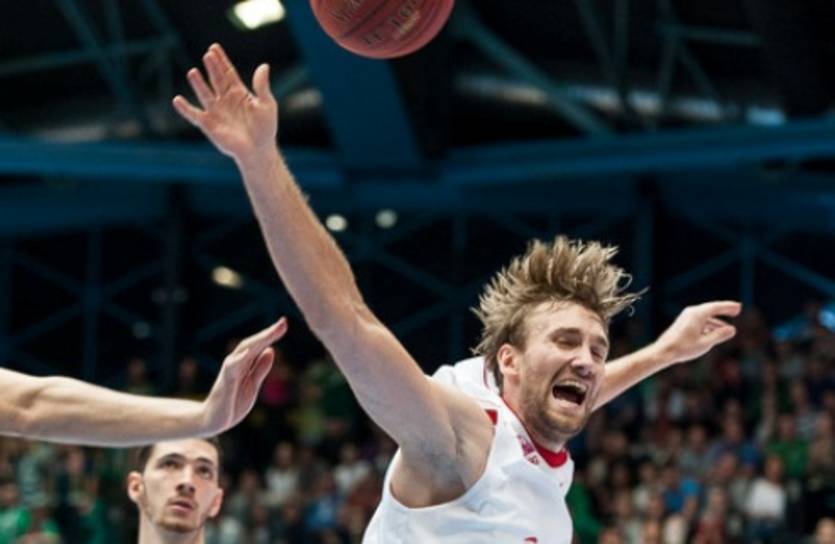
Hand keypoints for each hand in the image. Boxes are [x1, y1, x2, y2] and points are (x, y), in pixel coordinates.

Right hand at [172, 43, 277, 158]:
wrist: (259, 150)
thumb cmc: (265, 128)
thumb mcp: (267, 105)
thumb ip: (262, 86)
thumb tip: (264, 66)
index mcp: (238, 92)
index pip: (227, 72)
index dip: (221, 60)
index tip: (214, 47)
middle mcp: (224, 99)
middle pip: (216, 79)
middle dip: (212, 67)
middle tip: (208, 55)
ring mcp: (215, 111)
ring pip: (204, 93)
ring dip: (198, 84)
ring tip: (193, 72)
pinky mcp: (209, 125)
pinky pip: (194, 115)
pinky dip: (185, 109)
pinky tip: (177, 100)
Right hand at [202, 317, 287, 433]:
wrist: (213, 421)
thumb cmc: (232, 402)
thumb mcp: (252, 385)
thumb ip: (260, 368)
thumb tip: (270, 350)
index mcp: (244, 364)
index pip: (258, 345)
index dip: (270, 335)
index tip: (284, 324)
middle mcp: (235, 363)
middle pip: (252, 344)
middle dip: (267, 333)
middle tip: (283, 322)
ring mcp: (229, 373)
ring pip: (243, 352)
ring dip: (257, 341)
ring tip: (271, 332)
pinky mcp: (224, 384)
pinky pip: (230, 370)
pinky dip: (238, 360)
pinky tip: (247, 353)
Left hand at [653, 301, 740, 364]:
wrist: (664, 351)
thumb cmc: (684, 348)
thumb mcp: (705, 343)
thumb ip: (719, 335)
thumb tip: (732, 329)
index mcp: (697, 314)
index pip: (716, 307)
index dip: (728, 307)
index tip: (739, 307)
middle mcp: (691, 312)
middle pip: (711, 309)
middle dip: (724, 310)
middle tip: (737, 310)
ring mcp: (686, 317)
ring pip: (706, 316)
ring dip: (717, 321)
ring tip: (727, 328)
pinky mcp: (683, 323)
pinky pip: (700, 321)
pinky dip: (709, 325)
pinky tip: (713, 333)